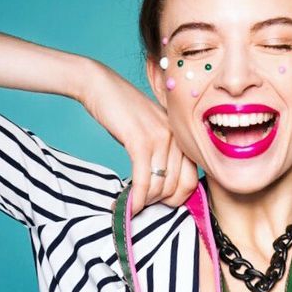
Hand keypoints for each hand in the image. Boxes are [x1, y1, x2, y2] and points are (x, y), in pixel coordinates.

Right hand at [79, 62, 199, 213]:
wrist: (101, 86)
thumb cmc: (124, 113)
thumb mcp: (152, 133)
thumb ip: (164, 155)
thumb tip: (166, 189)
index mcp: (183, 137)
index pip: (191, 181)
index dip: (176, 200)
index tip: (159, 205)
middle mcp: (177, 138)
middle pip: (177, 188)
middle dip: (158, 203)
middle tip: (142, 204)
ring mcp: (160, 138)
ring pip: (160, 187)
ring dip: (144, 201)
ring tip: (131, 202)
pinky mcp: (140, 140)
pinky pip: (143, 180)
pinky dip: (136, 198)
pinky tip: (128, 206)